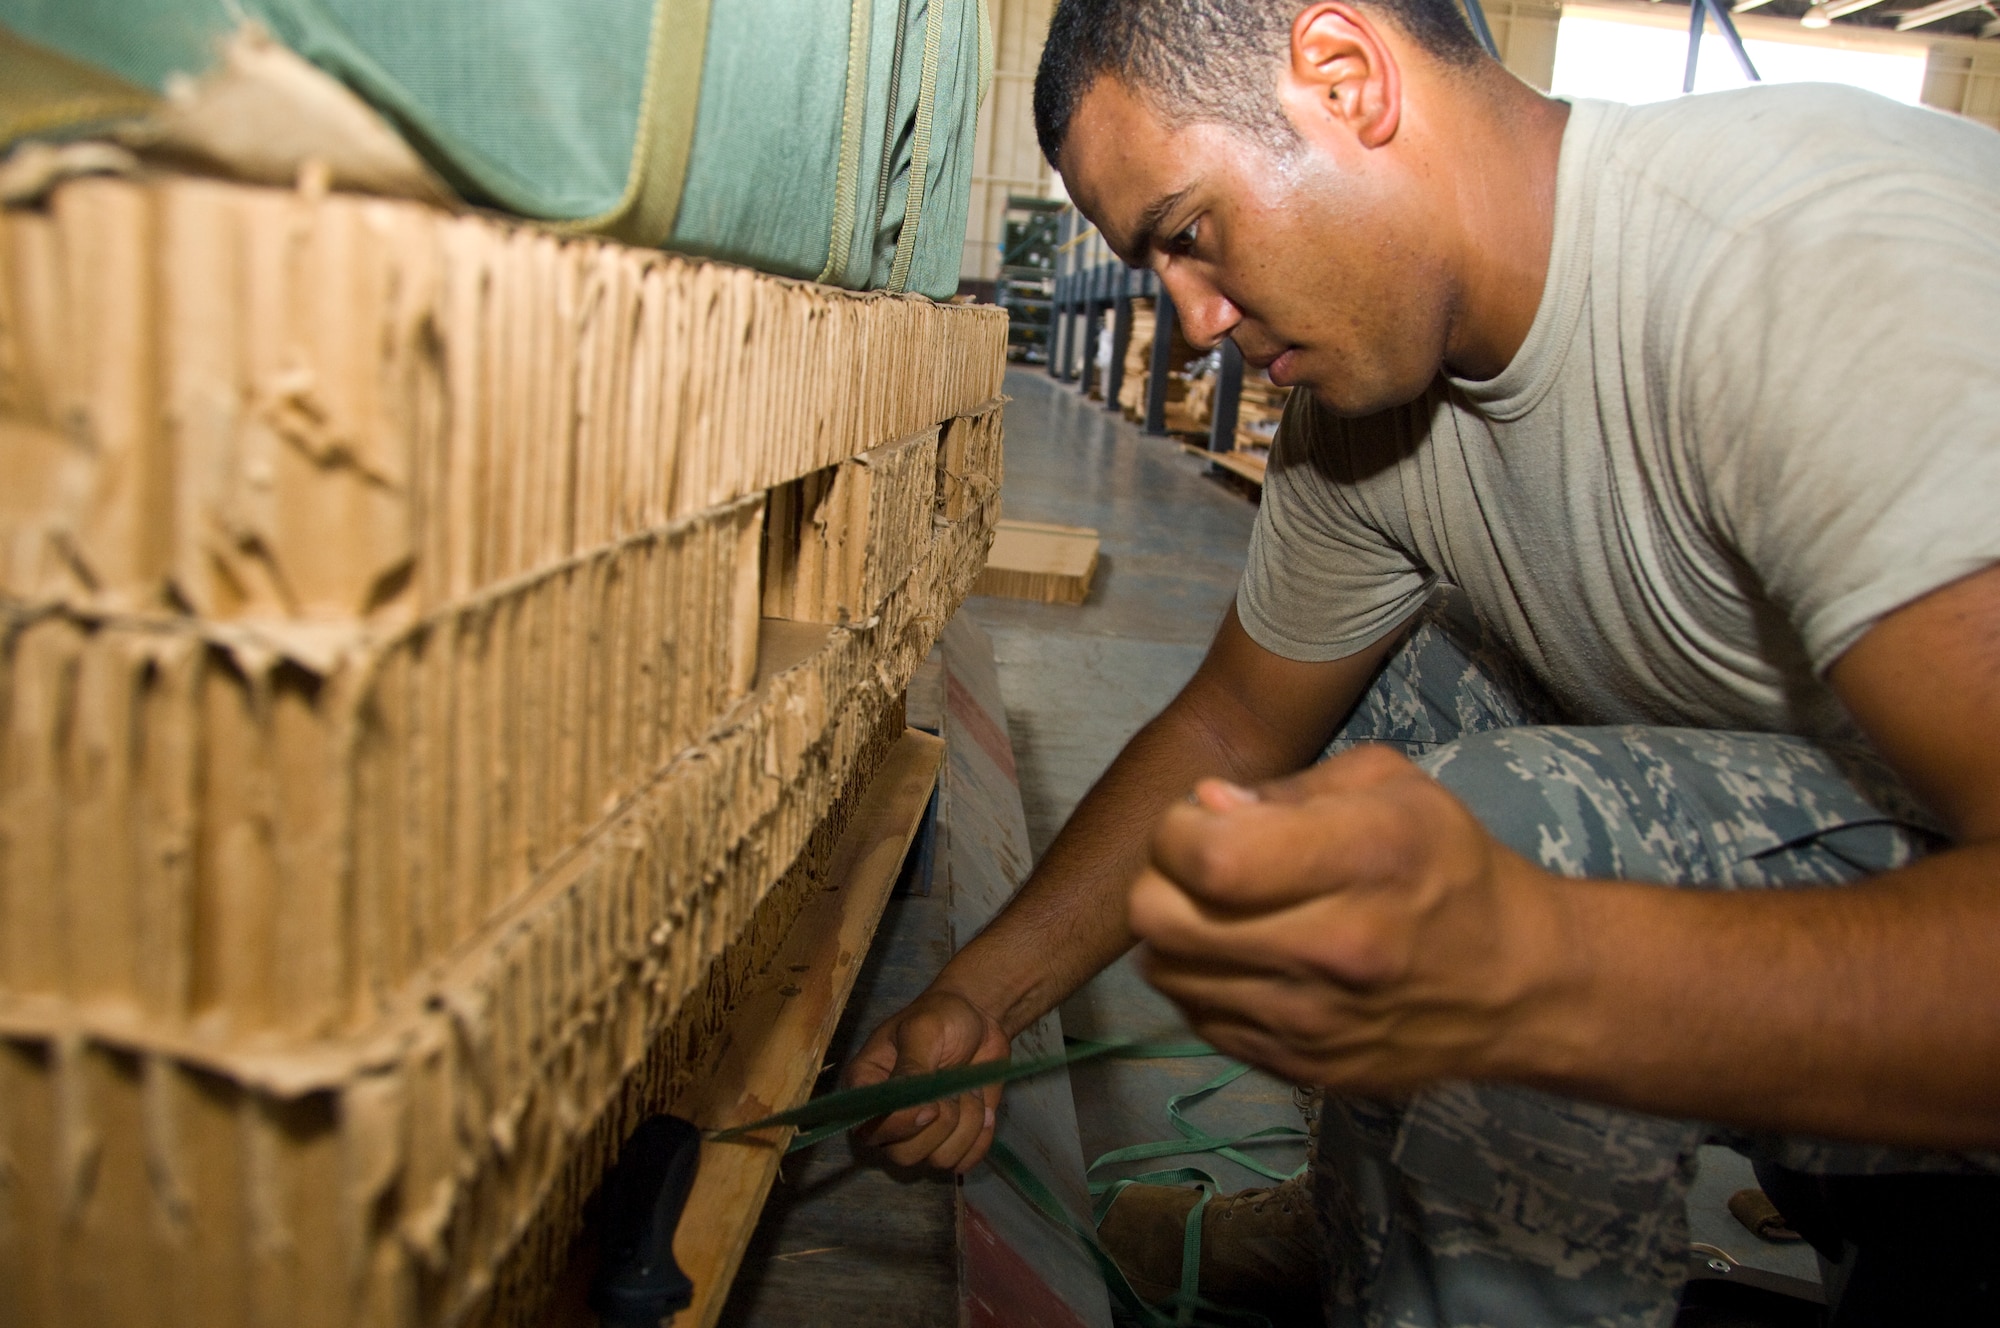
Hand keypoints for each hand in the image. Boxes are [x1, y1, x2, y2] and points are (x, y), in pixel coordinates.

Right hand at [845, 988, 1011, 1171]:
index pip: (869, 1130)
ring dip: (965, 1124)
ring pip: (938, 1161)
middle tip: (954, 1088)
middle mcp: (885, 1119)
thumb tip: (916, 1113)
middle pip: (904, 1156)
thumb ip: (912, 1070)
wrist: (978, 1020)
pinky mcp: (948, 1142)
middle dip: (941, 1123)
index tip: (931, 1105)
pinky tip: (983, 1110)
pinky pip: (963, 1163)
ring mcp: (917, 1135)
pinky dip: (980, 1138)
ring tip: (967, 1091)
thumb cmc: (941, 1017)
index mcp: (865, 1088)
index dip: (902, 1125)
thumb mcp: (922, 1031)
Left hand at [1129, 745, 1570, 1093]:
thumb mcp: (1389, 786)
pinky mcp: (1300, 1068)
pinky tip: (1244, 958)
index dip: (1177, 829)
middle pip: (1162, 918)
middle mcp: (1334, 948)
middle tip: (1201, 864)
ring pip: (1167, 972)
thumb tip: (1206, 805)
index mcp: (1363, 860)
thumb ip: (1287, 788)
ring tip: (1221, 912)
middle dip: (1161, 877)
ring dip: (1176, 933)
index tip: (1201, 819)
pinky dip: (1203, 982)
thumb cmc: (1447, 864)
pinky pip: (1198, 1018)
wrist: (1518, 984)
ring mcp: (1313, 1022)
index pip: (1207, 856)